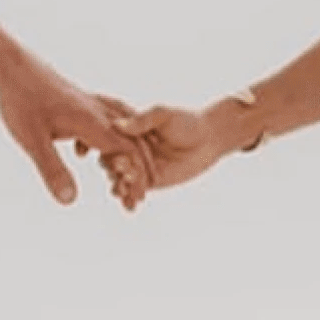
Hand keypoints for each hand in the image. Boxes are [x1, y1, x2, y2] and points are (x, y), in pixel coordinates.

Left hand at [0, 26, 152, 207]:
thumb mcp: (32, 141)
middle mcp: (97, 111)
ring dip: (127, 150)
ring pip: (122, 127)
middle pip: (132, 140)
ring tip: (122, 172)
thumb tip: (70, 201)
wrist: (10, 64)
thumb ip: (53, 170)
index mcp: (91, 123)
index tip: (138, 199)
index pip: (127, 152)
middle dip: (139, 168)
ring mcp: (89, 102)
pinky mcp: (78, 98)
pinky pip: (106, 117)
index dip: (136, 177)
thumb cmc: (20, 101)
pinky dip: (109, 136)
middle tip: (138, 194)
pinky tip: (84, 151)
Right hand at [107, 100, 241, 199]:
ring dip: (119, 185)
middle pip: (114, 162)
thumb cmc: (187, 121)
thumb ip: (142, 120)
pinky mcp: (150, 182)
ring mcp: (140, 167)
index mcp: (130, 132)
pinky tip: (127, 204)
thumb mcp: (163, 115)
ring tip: (121, 191)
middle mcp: (131, 150)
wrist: (209, 140)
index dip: (111, 151)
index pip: (112, 142)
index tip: (116, 158)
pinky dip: (129, 198)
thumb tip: (118, 124)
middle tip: (120, 173)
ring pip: (122, 178)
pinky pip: (135, 191)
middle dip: (114, 170)